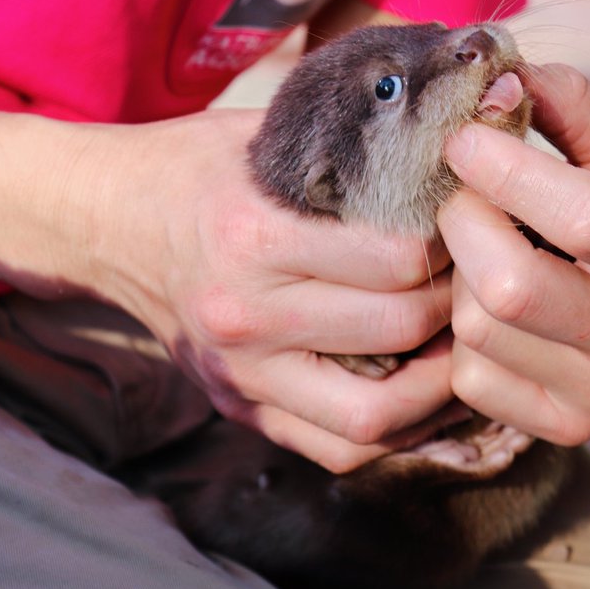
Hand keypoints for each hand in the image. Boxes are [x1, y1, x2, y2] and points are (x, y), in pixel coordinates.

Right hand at [0, 107, 455, 470]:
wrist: (107, 221)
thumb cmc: (199, 171)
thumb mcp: (267, 138)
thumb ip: (353, 153)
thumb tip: (457, 156)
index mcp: (255, 238)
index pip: (395, 261)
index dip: (453, 246)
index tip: (471, 231)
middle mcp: (246, 316)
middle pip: (397, 333)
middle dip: (458, 312)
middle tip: (483, 290)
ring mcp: (242, 375)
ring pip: (373, 419)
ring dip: (439, 391)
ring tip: (467, 355)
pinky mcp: (242, 408)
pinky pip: (338, 450)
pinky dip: (394, 433)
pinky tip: (424, 397)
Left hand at [438, 63, 589, 444]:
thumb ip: (573, 107)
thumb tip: (497, 78)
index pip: (583, 217)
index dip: (506, 169)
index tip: (466, 138)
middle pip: (508, 287)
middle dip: (464, 224)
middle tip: (466, 196)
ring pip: (477, 330)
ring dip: (461, 277)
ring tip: (491, 251)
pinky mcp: (566, 424)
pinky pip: (472, 377)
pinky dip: (466, 334)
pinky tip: (498, 307)